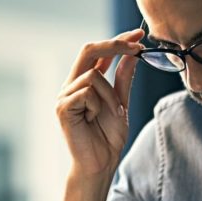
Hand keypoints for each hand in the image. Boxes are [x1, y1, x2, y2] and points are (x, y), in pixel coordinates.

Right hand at [56, 29, 143, 179]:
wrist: (100, 164)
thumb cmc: (107, 138)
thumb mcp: (121, 103)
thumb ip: (123, 79)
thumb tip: (132, 55)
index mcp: (83, 82)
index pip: (98, 53)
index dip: (117, 40)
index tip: (138, 35)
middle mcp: (71, 85)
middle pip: (89, 51)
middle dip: (114, 45)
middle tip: (136, 46)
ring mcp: (64, 96)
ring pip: (93, 76)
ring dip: (110, 96)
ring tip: (111, 114)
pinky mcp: (62, 107)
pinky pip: (87, 93)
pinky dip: (98, 106)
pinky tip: (94, 120)